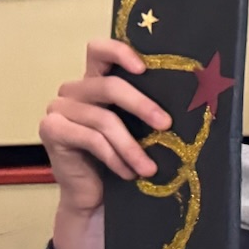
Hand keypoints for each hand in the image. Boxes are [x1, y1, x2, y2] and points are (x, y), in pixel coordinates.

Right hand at [38, 38, 170, 248]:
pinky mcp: (51, 130)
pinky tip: (128, 172)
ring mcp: (59, 109)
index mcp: (95, 81)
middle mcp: (74, 90)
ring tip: (148, 168)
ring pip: (104, 119)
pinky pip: (90, 138)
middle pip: (109, 86)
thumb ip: (150, 110)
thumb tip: (197, 97)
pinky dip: (114, 157)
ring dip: (131, 146)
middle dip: (143, 106)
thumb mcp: (139, 130)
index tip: (144, 68)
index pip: (99, 50)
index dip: (120, 52)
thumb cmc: (122, 158)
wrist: (95, 198)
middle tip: (166, 125)